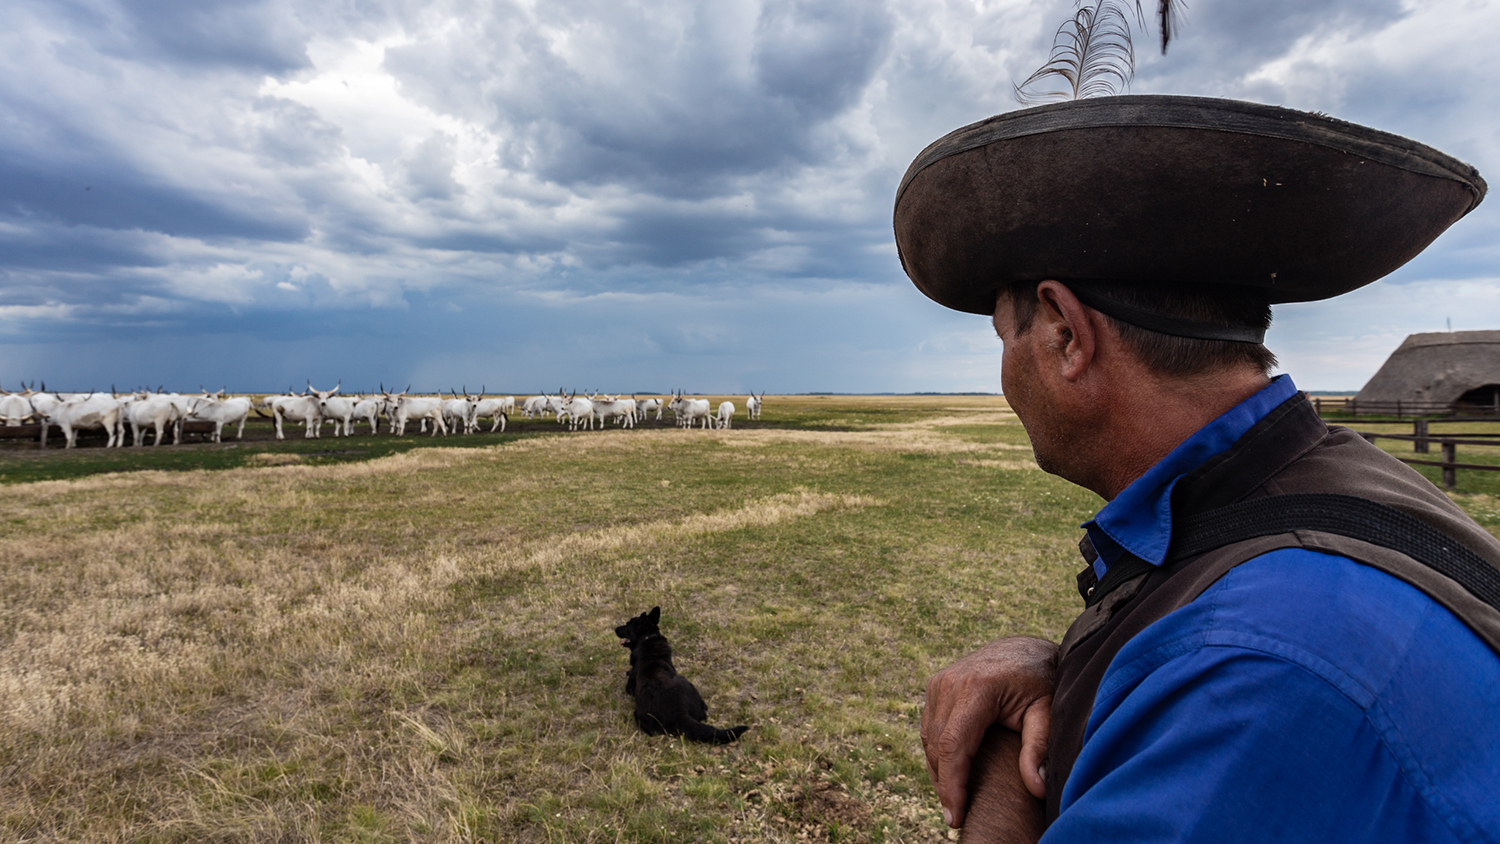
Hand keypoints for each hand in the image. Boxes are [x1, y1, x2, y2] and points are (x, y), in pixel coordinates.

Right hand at [922, 636, 1058, 827]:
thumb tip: (1037, 788)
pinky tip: (952, 775)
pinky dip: (938, 755)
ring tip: (955, 802)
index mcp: (977, 688)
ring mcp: (939, 683)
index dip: (951, 786)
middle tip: (958, 819)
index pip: (953, 746)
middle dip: (944, 786)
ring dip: (939, 772)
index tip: (956, 816)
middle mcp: (950, 683)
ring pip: (929, 740)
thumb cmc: (1041, 681)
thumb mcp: (1048, 711)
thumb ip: (1040, 748)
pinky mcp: (935, 687)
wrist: (1026, 649)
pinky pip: (929, 730)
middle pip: (937, 747)